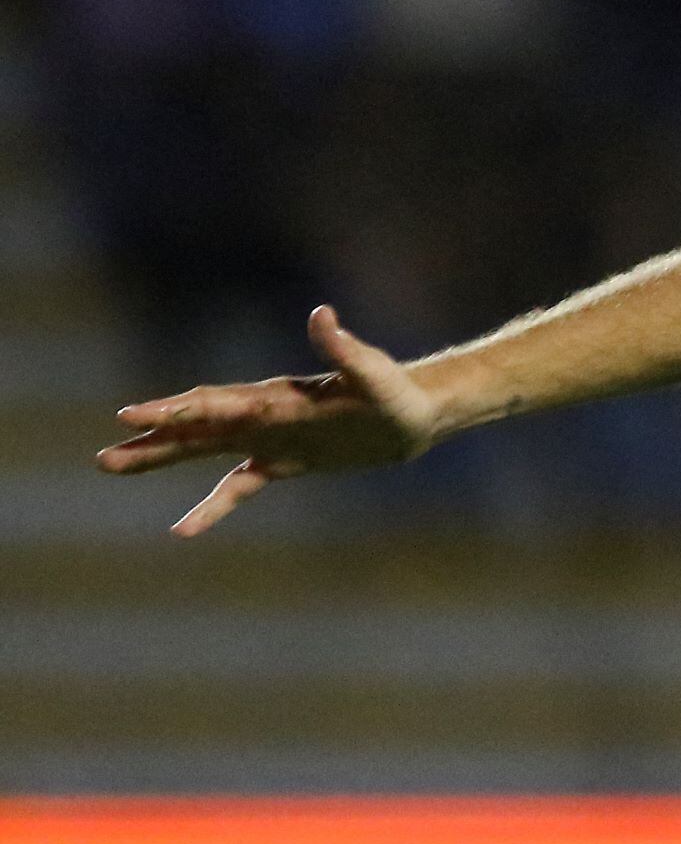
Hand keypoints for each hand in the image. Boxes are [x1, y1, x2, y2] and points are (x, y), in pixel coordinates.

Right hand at [96, 307, 445, 536]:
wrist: (413, 415)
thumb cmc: (394, 391)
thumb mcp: (372, 373)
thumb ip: (342, 348)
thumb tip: (322, 314)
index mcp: (274, 396)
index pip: (214, 402)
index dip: (174, 410)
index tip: (132, 416)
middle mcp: (262, 414)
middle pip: (195, 428)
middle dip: (153, 439)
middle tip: (105, 456)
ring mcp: (269, 437)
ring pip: (202, 451)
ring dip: (161, 457)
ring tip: (112, 466)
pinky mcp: (283, 461)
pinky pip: (237, 486)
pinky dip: (211, 505)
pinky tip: (182, 529)